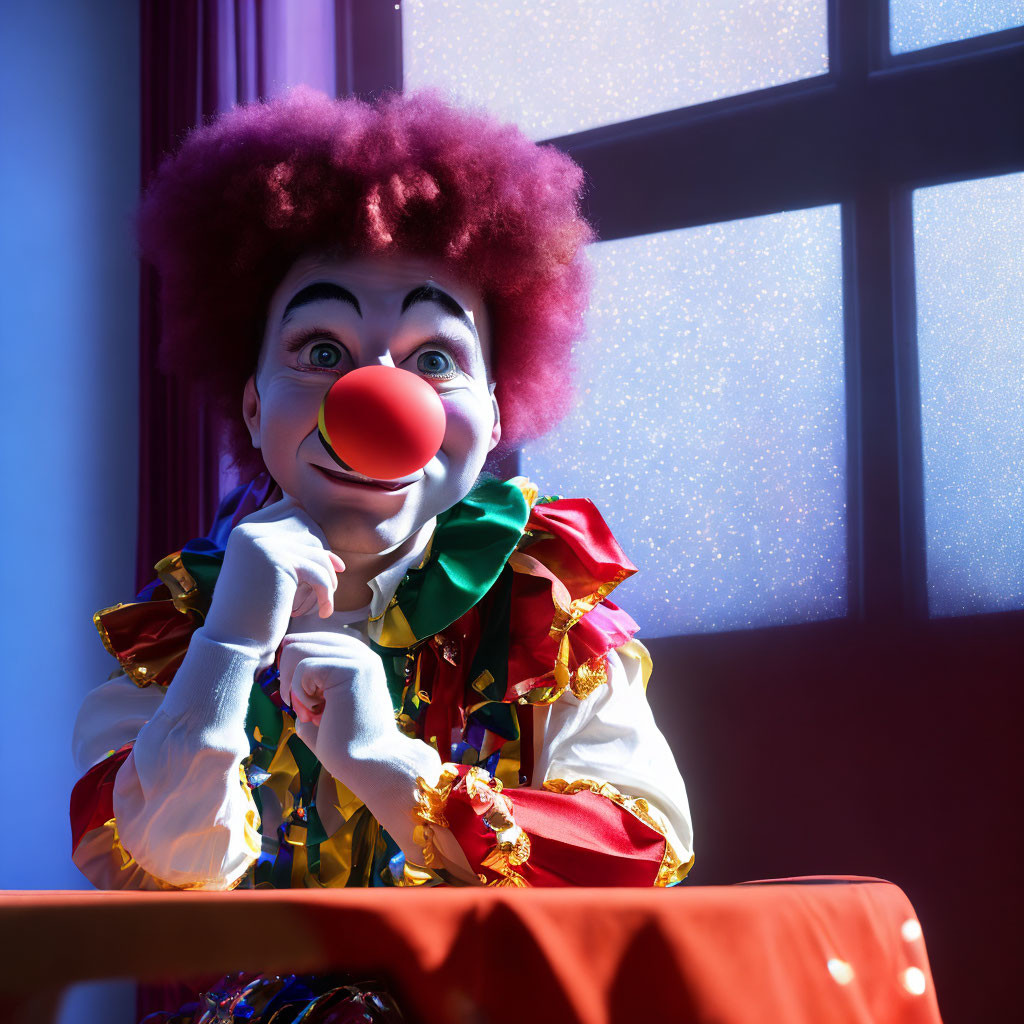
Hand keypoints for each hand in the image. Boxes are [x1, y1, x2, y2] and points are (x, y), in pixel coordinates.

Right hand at [201, 495, 345, 660]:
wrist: (231, 642)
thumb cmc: (253, 612)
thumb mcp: (268, 574)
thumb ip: (290, 552)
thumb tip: (330, 550)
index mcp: (245, 528)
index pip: (294, 511)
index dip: (313, 536)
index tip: (323, 564)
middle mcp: (251, 529)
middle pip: (308, 525)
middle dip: (322, 554)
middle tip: (325, 585)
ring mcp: (263, 542)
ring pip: (317, 549)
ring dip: (327, 576)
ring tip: (323, 600)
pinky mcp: (277, 560)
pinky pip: (319, 571)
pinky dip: (326, 593)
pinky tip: (324, 612)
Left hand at [277, 631, 396, 768]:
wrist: (369, 765)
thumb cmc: (345, 744)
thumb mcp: (321, 706)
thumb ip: (307, 685)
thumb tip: (285, 669)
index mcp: (353, 657)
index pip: (307, 642)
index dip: (292, 670)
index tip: (304, 702)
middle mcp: (359, 651)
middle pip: (297, 642)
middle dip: (287, 677)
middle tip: (304, 708)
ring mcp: (358, 657)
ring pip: (296, 649)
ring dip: (292, 685)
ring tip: (311, 711)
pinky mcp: (353, 667)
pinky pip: (304, 667)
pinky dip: (300, 693)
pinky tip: (318, 712)